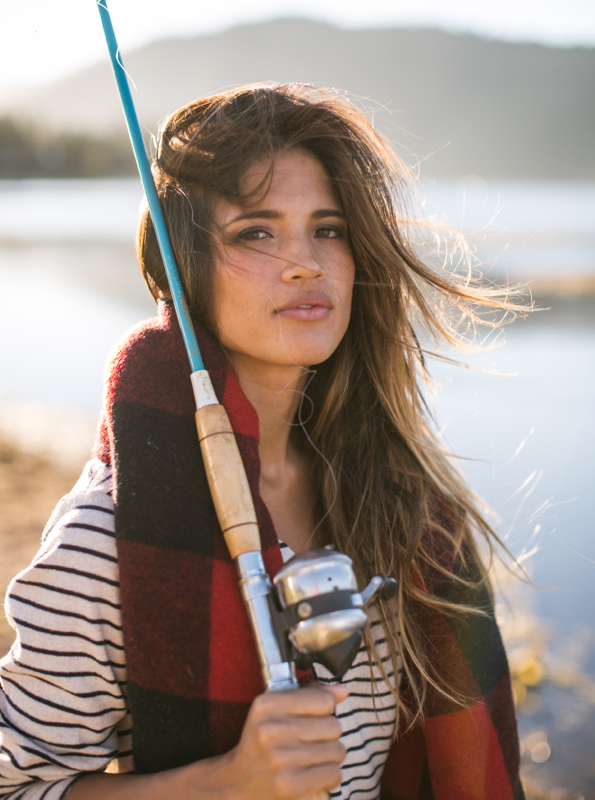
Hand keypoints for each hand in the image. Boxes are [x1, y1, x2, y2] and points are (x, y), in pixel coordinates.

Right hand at [205, 683, 347, 798]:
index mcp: (266, 705)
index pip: (323, 700)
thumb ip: (310, 695)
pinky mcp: (291, 785)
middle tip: (311, 741)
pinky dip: (329, 775)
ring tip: (312, 758)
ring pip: (337, 750)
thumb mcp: (275, 711)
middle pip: (334, 726)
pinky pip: (334, 773)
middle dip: (328, 735)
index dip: (326, 709)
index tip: (315, 717)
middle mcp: (271, 730)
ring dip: (330, 756)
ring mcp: (281, 759)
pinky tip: (312, 774)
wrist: (237, 783)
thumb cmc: (261, 743)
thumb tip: (342, 691)